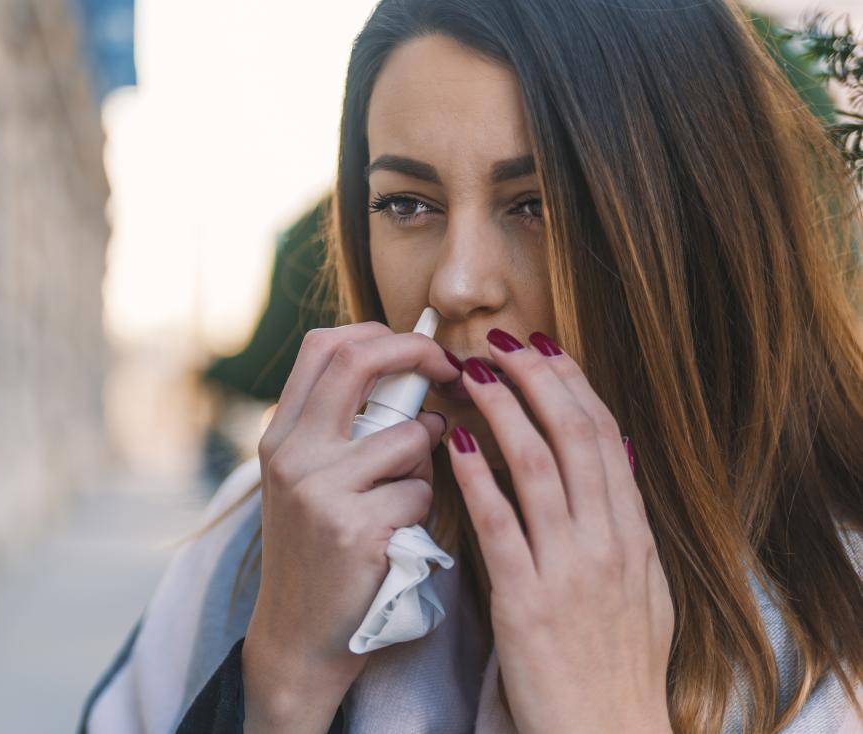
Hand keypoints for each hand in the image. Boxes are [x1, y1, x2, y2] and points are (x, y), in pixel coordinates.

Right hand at [243, 321, 458, 732]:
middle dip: (418, 354)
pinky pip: (421, 492)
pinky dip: (424, 510)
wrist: (299, 636)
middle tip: (452, 371)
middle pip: (359, 361)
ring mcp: (318, 489)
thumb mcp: (308, 480)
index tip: (420, 349)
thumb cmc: (318, 551)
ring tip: (405, 496)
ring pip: (410, 436)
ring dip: (428, 460)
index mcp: (281, 434)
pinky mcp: (353, 528)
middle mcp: (291, 453)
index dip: (379, 333)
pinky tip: (400, 536)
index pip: (324, 346)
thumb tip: (410, 372)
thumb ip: (340, 429)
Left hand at [447, 329, 673, 733]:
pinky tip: (454, 442)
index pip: (604, 436)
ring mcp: (569, 568)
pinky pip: (500, 523)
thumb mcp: (645, 588)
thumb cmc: (619, 664)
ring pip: (538, 465)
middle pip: (574, 435)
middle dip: (536, 378)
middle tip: (500, 341)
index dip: (572, 384)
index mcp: (632, 533)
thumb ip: (626, 523)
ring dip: (502, 410)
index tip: (542, 347)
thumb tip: (615, 459)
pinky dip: (477, 476)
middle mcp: (607, 540)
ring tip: (470, 371)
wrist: (607, 732)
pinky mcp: (527, 600)